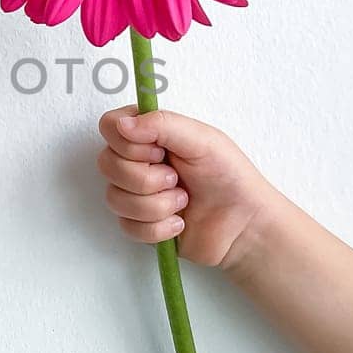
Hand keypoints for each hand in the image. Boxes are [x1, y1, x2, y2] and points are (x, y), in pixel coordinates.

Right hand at [95, 106, 281, 271]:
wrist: (245, 226)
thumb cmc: (230, 177)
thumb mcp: (202, 140)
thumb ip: (162, 124)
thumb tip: (123, 124)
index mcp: (151, 135)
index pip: (111, 126)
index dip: (128, 143)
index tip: (159, 152)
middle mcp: (139, 162)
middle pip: (106, 164)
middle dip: (146, 178)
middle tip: (177, 178)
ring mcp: (137, 194)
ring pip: (115, 198)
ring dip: (155, 205)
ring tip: (183, 202)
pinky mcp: (140, 225)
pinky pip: (127, 226)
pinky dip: (158, 228)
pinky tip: (180, 223)